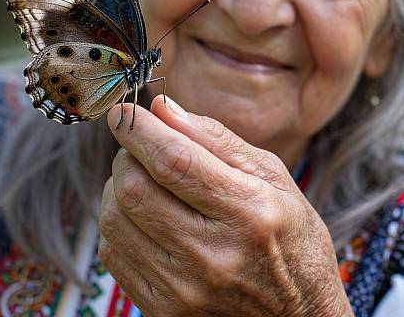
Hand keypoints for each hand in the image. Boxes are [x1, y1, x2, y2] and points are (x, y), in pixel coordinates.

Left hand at [98, 95, 353, 316]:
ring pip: (114, 218)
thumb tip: (162, 107)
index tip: (123, 111)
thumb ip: (215, 137)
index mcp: (247, 212)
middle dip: (126, 154)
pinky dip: (119, 220)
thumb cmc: (290, 237)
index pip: (173, 160)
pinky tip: (145, 215)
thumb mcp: (270, 175)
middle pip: (133, 188)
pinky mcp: (162, 308)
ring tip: (144, 180)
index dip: (138, 130)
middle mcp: (212, 256)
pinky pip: (112, 251)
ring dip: (118, 186)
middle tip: (141, 147)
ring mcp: (184, 289)